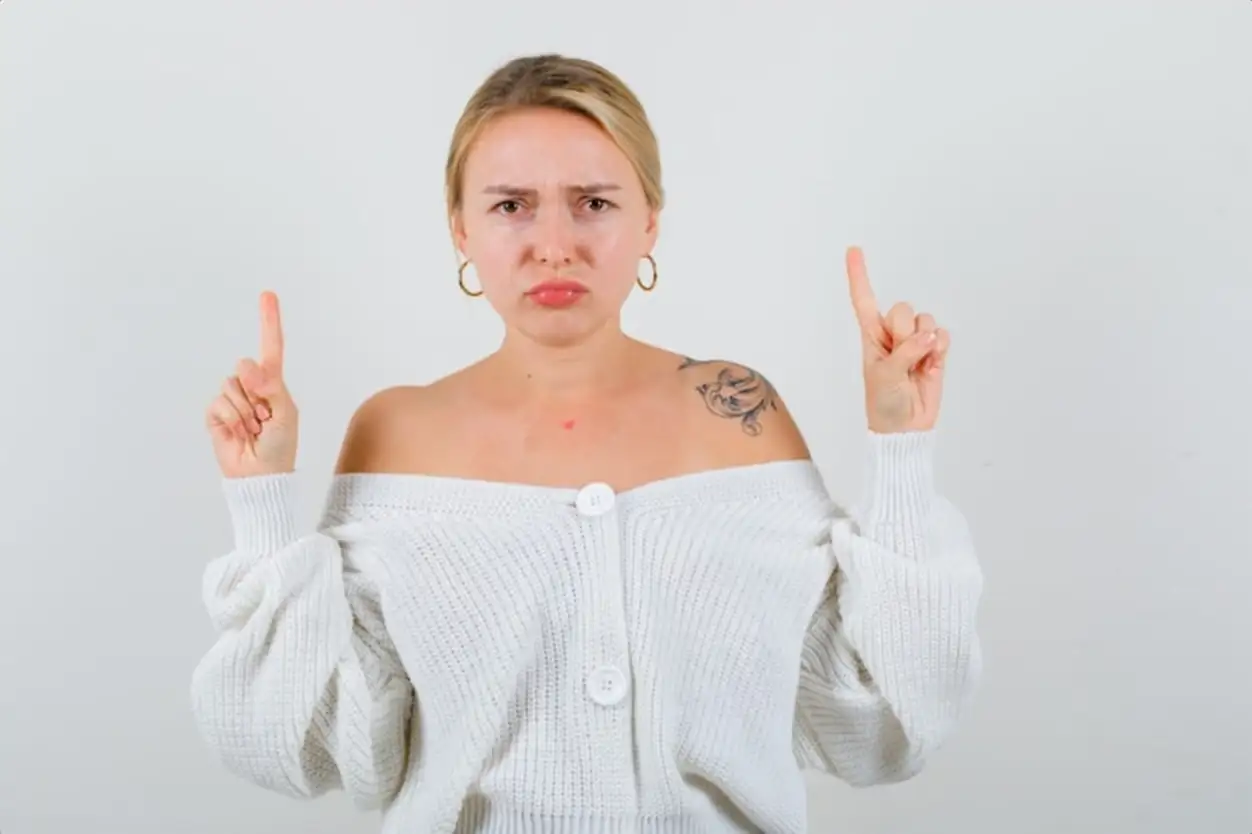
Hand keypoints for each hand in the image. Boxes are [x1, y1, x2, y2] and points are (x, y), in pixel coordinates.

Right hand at [204, 291, 298, 477]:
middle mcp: (251, 387)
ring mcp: (232, 399)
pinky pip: (218, 404)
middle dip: (256, 395)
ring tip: (253, 430)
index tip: (267, 294)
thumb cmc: (280, 446)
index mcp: (273, 384)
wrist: (260, 475)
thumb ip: (269, 386)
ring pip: (231, 387)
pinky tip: (238, 433)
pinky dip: (230, 420)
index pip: (270, 347)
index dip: (269, 321)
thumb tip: (247, 364)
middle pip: (245, 369)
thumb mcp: (285, 413)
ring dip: (245, 412)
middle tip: (265, 420)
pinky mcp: (215, 413)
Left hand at [845, 247, 948, 433]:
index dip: (859, 275)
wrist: (906, 427)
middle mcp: (892, 334)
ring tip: (916, 367)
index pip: (864, 300)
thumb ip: (904, 352)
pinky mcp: (936, 351)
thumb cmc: (883, 403)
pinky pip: (942, 334)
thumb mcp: (883, 376)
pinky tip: (931, 366)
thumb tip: (929, 337)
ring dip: (923, 343)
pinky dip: (940, 350)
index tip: (853, 249)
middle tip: (900, 359)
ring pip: (925, 320)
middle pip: (903, 308)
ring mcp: (915, 342)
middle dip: (904, 333)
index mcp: (871, 336)